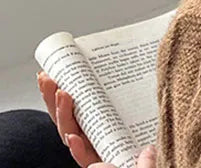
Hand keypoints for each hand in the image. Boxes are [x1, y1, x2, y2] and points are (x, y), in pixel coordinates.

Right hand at [37, 71, 156, 166]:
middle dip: (52, 98)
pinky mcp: (101, 160)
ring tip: (63, 95)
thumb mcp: (132, 98)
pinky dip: (77, 148)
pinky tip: (73, 137)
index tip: (46, 73)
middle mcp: (88, 132)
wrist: (151, 151)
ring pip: (70, 134)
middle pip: (64, 116)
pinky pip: (86, 157)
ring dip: (63, 115)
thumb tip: (133, 45)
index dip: (54, 91)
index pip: (68, 104)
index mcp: (92, 118)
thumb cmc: (143, 124)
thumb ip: (128, 80)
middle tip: (49, 79)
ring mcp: (92, 146)